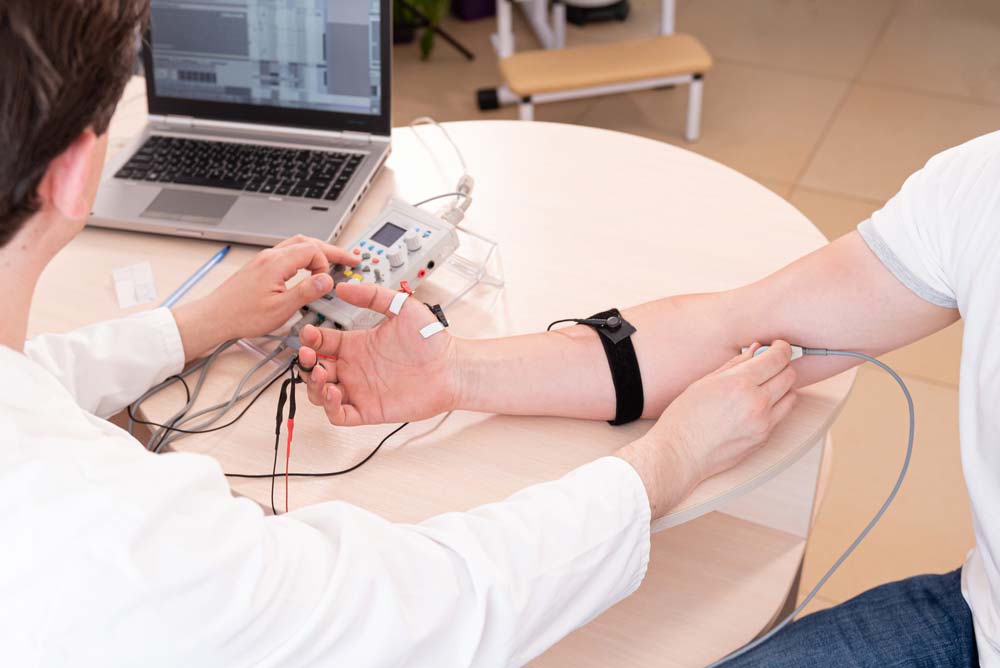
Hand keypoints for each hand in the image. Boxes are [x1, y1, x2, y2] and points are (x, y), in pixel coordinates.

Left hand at [172, 235, 357, 358]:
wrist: (214, 317)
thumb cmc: (241, 315)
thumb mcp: (281, 309)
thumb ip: (306, 292)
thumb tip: (327, 280)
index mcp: (276, 263)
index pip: (312, 250)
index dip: (326, 263)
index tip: (328, 281)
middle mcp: (270, 256)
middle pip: (307, 242)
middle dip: (331, 249)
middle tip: (350, 258)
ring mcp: (263, 260)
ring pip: (297, 245)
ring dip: (317, 251)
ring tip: (333, 260)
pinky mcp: (260, 267)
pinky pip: (288, 253)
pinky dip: (304, 257)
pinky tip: (307, 268)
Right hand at [298, 282, 461, 424]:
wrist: (452, 367)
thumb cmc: (432, 339)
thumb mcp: (401, 307)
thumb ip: (372, 296)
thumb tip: (343, 287)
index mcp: (357, 344)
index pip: (322, 343)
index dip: (310, 339)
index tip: (308, 333)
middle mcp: (355, 367)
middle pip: (315, 369)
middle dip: (305, 363)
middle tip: (308, 355)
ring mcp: (360, 390)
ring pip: (321, 393)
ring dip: (313, 385)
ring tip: (321, 375)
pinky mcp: (369, 410)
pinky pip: (339, 414)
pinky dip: (329, 407)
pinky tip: (334, 393)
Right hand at [616, 341, 797, 518]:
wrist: (680, 453)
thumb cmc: (684, 418)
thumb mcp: (705, 382)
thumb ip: (734, 365)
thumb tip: (754, 351)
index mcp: (740, 384)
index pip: (777, 359)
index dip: (781, 348)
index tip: (778, 346)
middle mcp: (757, 403)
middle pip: (790, 375)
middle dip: (782, 366)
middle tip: (769, 365)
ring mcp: (763, 423)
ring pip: (791, 396)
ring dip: (782, 387)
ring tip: (763, 386)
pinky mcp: (764, 439)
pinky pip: (780, 416)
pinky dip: (774, 406)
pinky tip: (754, 405)